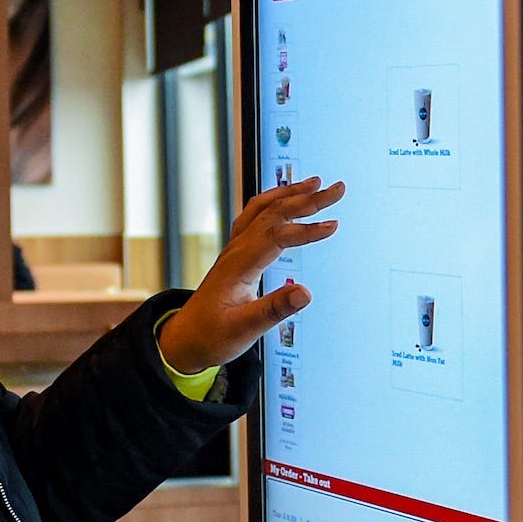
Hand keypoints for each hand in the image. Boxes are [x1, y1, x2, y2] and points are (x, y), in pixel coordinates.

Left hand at [159, 176, 345, 373]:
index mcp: (238, 265)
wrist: (185, 339)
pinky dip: (274, 202)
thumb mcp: (243, 330)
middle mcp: (236, 250)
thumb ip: (274, 310)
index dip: (305, 230)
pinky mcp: (237, 254)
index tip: (332, 225)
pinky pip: (255, 216)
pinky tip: (285, 199)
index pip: (276, 236)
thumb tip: (305, 293)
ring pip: (263, 209)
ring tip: (315, 183)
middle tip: (337, 189)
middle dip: (307, 198)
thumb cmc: (211, 336)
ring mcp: (235, 249)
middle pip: (273, 213)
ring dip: (290, 193)